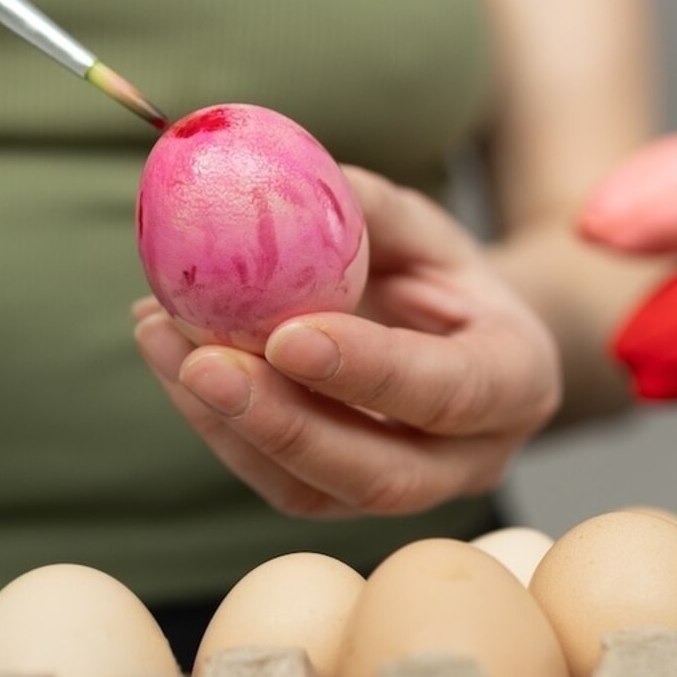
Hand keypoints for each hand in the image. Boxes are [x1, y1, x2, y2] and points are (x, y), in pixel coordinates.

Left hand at [134, 167, 561, 517]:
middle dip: (282, 423)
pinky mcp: (345, 498)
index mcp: (516, 379)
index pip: (447, 390)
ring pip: (316, 489)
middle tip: (202, 363)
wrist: (451, 337)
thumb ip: (365, 210)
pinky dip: (215, 425)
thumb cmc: (439, 273)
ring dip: (228, 423)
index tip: (286, 334)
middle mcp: (474, 457)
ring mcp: (410, 490)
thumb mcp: (422, 227)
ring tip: (160, 337)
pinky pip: (277, 483)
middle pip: (380, 473)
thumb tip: (278, 177)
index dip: (368, 371)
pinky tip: (168, 358)